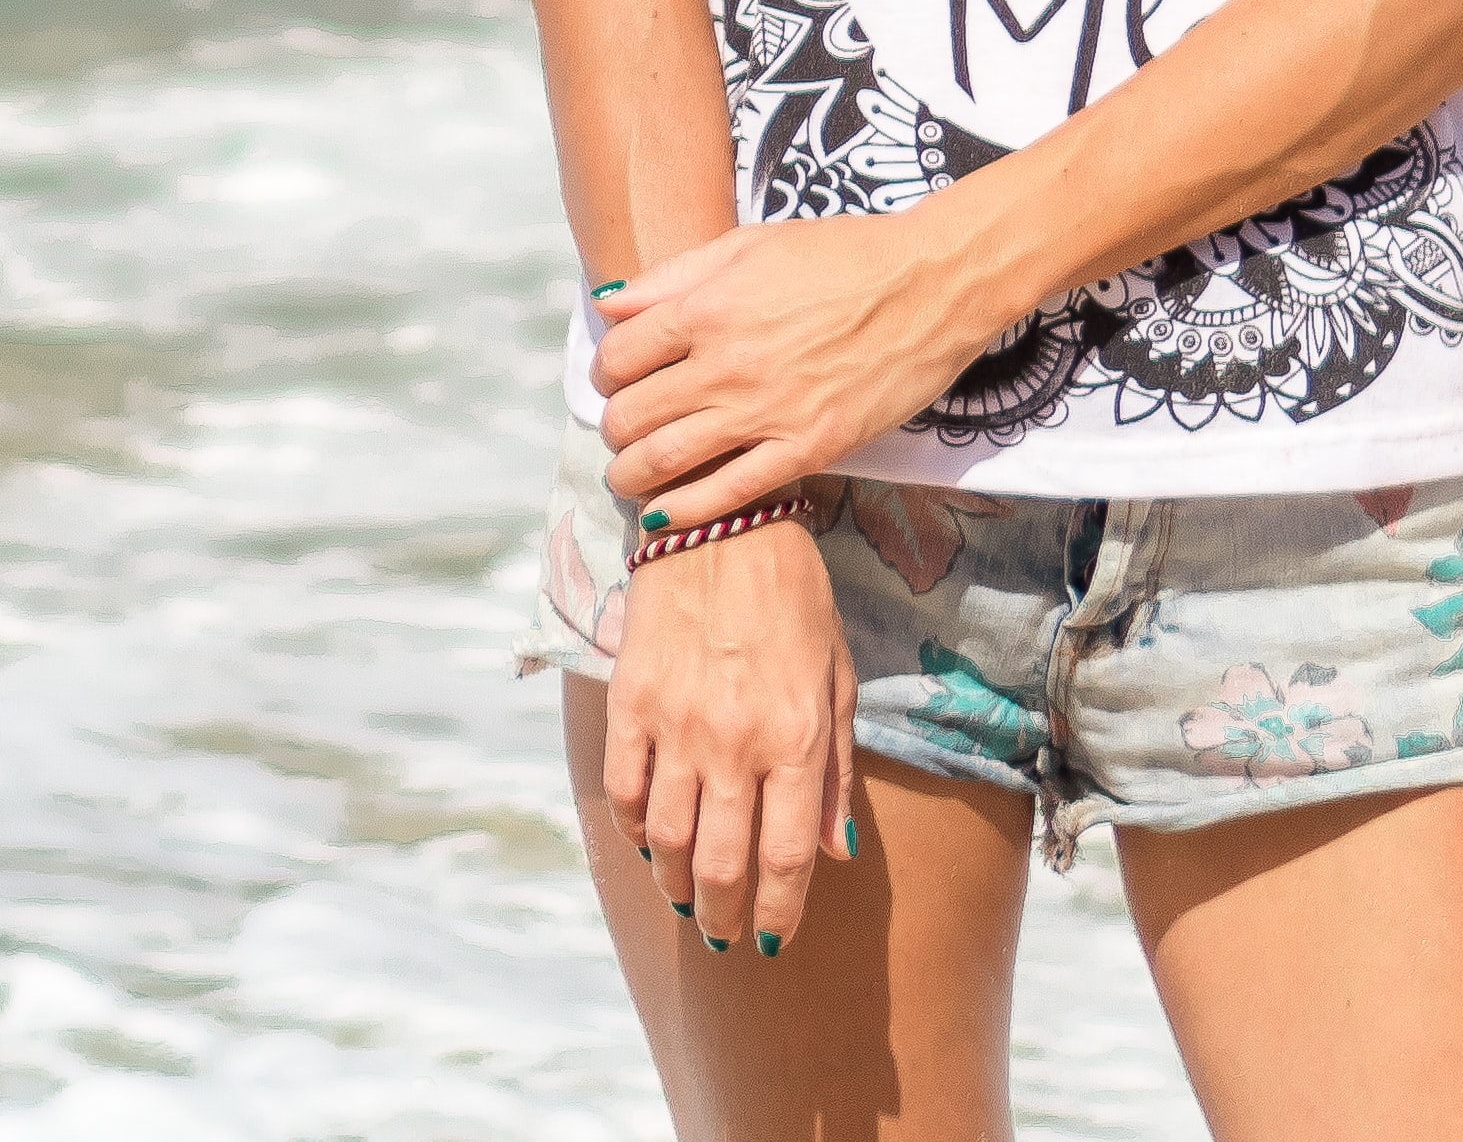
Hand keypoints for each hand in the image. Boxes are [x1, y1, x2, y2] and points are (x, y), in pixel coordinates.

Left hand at [591, 211, 1013, 524]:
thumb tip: (607, 302)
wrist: (929, 286)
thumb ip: (671, 277)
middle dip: (615, 426)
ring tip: (627, 477)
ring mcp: (767, 412)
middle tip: (622, 429)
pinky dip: (687, 510)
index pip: (619, 357)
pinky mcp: (809, 449)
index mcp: (706, 308)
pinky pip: (732, 492)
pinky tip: (664, 516)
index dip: (606, 373)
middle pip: (633, 414)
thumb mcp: (746, 245)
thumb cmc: (841, 256)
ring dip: (632, 474)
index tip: (617, 379)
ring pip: (667, 460)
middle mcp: (726, 365)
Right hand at [603, 521, 852, 957]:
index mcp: (794, 740)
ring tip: (685, 898)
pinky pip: (624, 787)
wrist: (720, 523)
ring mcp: (676, 724)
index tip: (775, 939)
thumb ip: (834, 771)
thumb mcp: (837, 680)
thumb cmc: (794, 600)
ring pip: (667, 838)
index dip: (782, 911)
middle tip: (725, 935)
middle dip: (725, 915)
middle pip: (721, 863)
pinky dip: (634, 826)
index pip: (790, 857)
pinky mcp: (630, 701)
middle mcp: (734, 743)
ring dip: (675, 883)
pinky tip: (648, 838)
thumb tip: (838, 851)